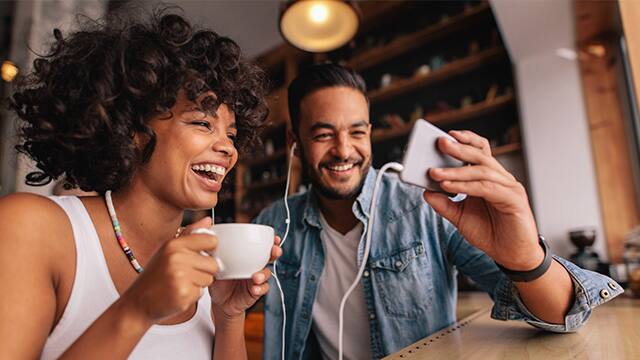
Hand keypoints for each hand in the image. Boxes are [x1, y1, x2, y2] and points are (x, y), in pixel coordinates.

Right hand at [119, 216, 218, 323]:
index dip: (210, 250)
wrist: (138, 303)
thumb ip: (190, 234)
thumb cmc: (155, 276)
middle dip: (204, 271)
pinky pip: (202, 292)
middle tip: (186, 275)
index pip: (211, 240)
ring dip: (199, 284)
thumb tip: (208, 221)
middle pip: (213, 263)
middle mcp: (176, 258)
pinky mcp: (183, 294)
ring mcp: (180, 276)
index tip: (201, 256)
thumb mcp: (168, 250)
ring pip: (209, 279)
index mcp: (174, 244)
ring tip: (181, 283)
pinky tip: (178, 294)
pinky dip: (193, 295)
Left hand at [209, 236, 282, 317]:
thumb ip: (210, 250)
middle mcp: (254, 266)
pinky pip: (262, 289)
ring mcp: (256, 279)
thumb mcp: (212, 264)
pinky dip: (260, 288)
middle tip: (274, 251)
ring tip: (256, 277)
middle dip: (274, 252)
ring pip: (267, 273)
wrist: (219, 302)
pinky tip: (255, 288)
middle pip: (270, 257)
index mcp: (247, 257)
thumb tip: (204, 232)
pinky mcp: (255, 292)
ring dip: (264, 273)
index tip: (274, 238)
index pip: (261, 246)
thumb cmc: (218, 280)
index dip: (270, 241)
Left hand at [423, 130, 542, 269]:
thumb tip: (425, 191)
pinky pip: (486, 188)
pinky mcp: (514, 200)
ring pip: (481, 171)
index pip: (480, 150)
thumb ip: (444, 204)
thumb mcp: (460, 218)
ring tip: (435, 172)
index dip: (465, 140)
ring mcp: (510, 188)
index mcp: (490, 178)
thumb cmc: (490, 233)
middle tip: (440, 143)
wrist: (512, 256)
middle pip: (480, 155)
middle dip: (459, 148)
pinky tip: (449, 186)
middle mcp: (501, 179)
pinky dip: (466, 186)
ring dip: (456, 171)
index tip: (444, 136)